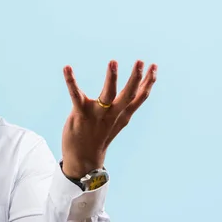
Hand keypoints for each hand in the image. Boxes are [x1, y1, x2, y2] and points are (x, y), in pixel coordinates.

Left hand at [61, 60, 156, 178]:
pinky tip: (67, 68)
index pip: (139, 97)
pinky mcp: (81, 114)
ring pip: (108, 94)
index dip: (148, 82)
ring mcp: (97, 115)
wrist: (83, 160)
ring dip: (111, 78)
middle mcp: (113, 114)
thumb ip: (123, 108)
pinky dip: (71, 80)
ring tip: (113, 62)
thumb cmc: (99, 136)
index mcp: (122, 115)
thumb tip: (133, 94)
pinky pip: (76, 95)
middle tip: (140, 61)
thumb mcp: (116, 122)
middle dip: (136, 77)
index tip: (154, 66)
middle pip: (129, 94)